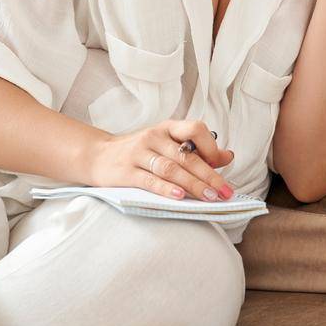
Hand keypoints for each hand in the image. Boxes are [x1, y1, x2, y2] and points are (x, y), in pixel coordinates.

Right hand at [86, 117, 235, 200]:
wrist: (97, 155)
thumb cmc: (140, 152)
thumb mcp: (166, 145)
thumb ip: (196, 150)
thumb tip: (228, 156)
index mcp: (168, 128)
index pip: (195, 129)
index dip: (210, 146)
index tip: (221, 164)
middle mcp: (154, 137)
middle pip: (187, 156)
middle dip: (210, 175)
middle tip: (225, 192)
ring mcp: (139, 153)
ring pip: (171, 169)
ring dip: (193, 184)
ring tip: (209, 197)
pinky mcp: (126, 172)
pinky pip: (149, 181)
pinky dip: (166, 189)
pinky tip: (179, 197)